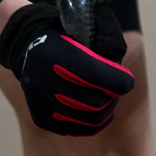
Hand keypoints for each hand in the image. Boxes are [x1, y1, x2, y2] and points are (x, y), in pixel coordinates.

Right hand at [0, 3, 133, 134]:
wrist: (29, 47)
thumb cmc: (66, 35)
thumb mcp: (86, 26)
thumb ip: (108, 41)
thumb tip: (121, 72)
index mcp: (55, 53)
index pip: (96, 75)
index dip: (120, 80)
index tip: (126, 78)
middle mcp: (43, 80)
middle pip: (96, 102)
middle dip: (113, 96)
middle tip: (115, 88)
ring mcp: (40, 102)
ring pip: (90, 119)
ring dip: (106, 110)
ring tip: (106, 98)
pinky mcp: (41, 118)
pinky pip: (78, 129)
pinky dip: (94, 122)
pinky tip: (96, 111)